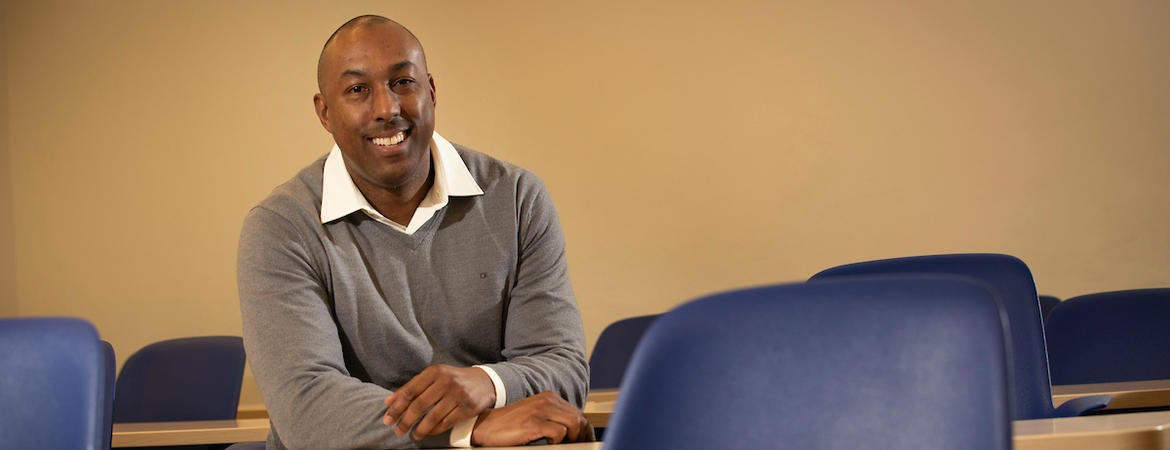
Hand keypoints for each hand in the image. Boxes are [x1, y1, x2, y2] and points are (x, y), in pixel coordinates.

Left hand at [382, 364, 495, 438]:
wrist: (484, 381)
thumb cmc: (453, 380)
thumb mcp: (434, 377)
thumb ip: (412, 388)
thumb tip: (388, 402)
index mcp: (435, 371)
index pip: (410, 391)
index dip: (397, 407)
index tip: (388, 419)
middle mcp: (446, 381)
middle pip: (419, 404)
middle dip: (406, 420)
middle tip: (398, 431)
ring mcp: (458, 394)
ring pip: (433, 417)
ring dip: (420, 429)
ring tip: (413, 435)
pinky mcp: (468, 407)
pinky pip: (446, 423)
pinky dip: (435, 430)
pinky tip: (429, 432)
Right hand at [470, 391, 594, 446]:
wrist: (485, 426)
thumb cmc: (510, 425)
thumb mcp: (535, 416)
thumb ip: (553, 419)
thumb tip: (574, 434)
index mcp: (549, 398)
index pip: (577, 413)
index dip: (586, 430)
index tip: (586, 441)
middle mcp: (547, 401)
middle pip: (579, 418)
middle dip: (583, 435)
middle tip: (580, 446)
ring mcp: (540, 411)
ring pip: (573, 423)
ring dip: (574, 438)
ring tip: (567, 446)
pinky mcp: (533, 423)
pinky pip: (559, 432)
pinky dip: (559, 440)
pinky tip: (550, 443)